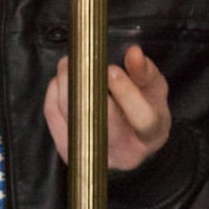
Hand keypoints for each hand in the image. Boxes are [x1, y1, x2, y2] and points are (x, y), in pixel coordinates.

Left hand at [43, 44, 171, 170]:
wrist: (128, 137)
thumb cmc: (144, 108)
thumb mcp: (153, 89)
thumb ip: (145, 72)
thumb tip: (134, 53)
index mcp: (152, 136)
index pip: (143, 119)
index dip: (127, 94)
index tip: (112, 70)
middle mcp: (124, 153)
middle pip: (102, 123)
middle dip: (88, 90)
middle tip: (80, 62)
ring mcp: (95, 155)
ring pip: (75, 120)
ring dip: (66, 88)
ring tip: (67, 64)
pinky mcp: (71, 150)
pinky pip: (56, 121)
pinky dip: (55, 97)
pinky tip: (60, 81)